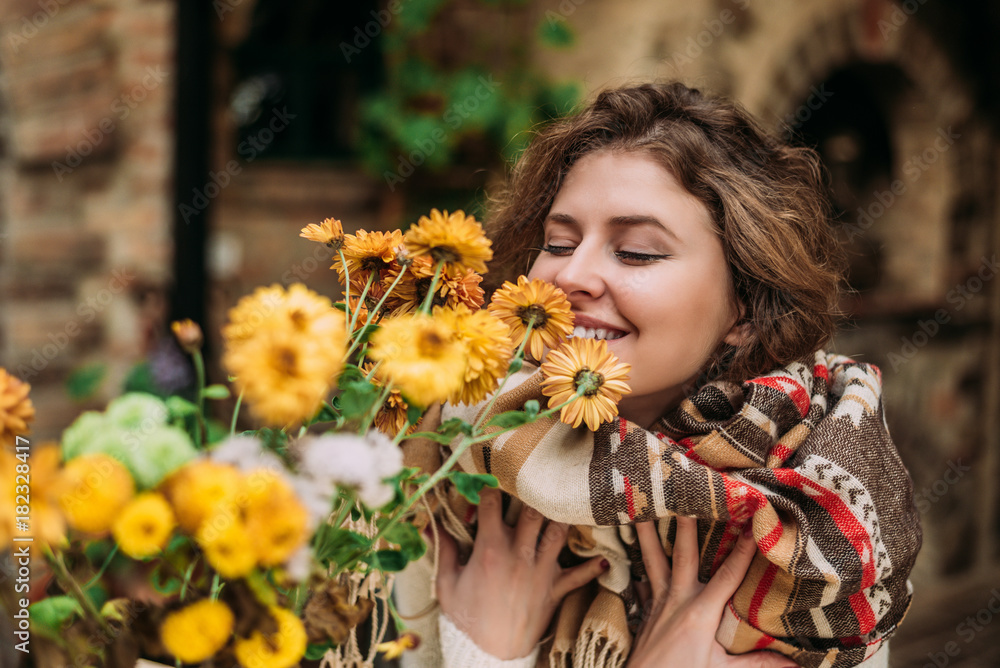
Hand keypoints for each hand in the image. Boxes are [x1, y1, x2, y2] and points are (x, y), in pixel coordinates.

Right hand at [435, 487, 607, 659]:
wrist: (488, 654)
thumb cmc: (465, 618)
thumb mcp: (447, 583)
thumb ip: (443, 548)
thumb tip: (432, 521)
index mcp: (490, 548)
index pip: (491, 503)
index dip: (489, 483)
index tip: (489, 474)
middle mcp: (519, 553)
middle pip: (532, 509)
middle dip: (533, 490)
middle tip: (535, 476)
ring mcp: (540, 570)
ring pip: (559, 532)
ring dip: (563, 515)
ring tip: (567, 499)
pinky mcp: (554, 589)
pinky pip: (579, 575)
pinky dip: (592, 567)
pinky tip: (604, 558)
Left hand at [627, 517, 796, 667]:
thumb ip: (757, 664)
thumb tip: (795, 665)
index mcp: (700, 613)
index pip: (728, 574)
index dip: (743, 549)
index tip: (753, 522)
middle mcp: (677, 600)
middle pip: (683, 553)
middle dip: (685, 521)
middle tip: (683, 491)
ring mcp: (659, 603)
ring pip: (652, 558)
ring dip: (647, 531)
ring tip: (638, 504)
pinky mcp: (646, 610)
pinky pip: (643, 577)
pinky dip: (639, 558)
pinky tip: (635, 543)